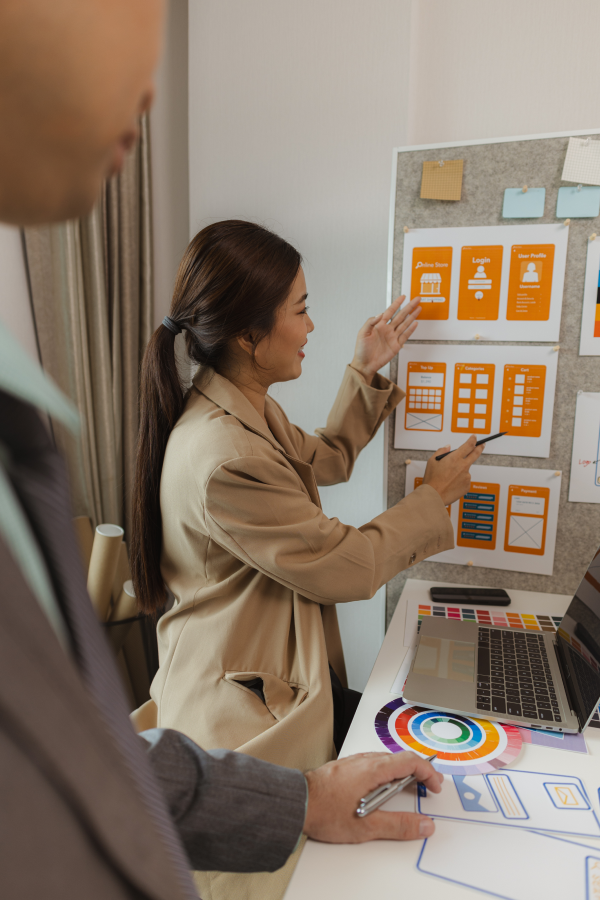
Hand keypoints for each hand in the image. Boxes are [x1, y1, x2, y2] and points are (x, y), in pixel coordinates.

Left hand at [303, 751, 441, 842]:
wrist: (296, 803)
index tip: (436, 785)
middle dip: (418, 771)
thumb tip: (424, 825)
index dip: (428, 772)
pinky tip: (383, 787)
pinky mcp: (345, 767)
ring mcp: (354, 762)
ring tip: (409, 787)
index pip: (410, 762)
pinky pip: (373, 764)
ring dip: (402, 771)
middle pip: (399, 758)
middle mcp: (364, 760)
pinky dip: (387, 772)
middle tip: (429, 786)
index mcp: (373, 769)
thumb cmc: (325, 812)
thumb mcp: (367, 826)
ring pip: (386, 760)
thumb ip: (399, 825)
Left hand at [351, 295, 420, 384]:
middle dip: (409, 307)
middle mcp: (387, 330)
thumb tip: (380, 314)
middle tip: (416, 300)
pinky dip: (411, 329)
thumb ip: (371, 322)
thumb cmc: (361, 350)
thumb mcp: (362, 333)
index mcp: (379, 325)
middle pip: (401, 316)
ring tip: (419, 309)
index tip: (403, 297)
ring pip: (405, 324)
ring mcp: (392, 337)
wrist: (365, 364)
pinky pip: (405, 336)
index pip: (390, 311)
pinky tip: (415, 323)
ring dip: (412, 316)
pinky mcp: (396, 346)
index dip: (396, 304)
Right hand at [423, 435, 483, 505]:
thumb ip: (441, 451)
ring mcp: (467, 476)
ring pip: (466, 470)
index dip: (473, 440)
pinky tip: (450, 484)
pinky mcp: (467, 486)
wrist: (434, 496)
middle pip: (475, 454)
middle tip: (482, 445)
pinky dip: (459, 480)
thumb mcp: (432, 461)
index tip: (474, 437)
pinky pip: (464, 480)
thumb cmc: (432, 480)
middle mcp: (463, 466)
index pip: (468, 445)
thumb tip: (447, 447)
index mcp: (455, 458)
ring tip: (448, 478)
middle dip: (480, 447)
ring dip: (460, 471)